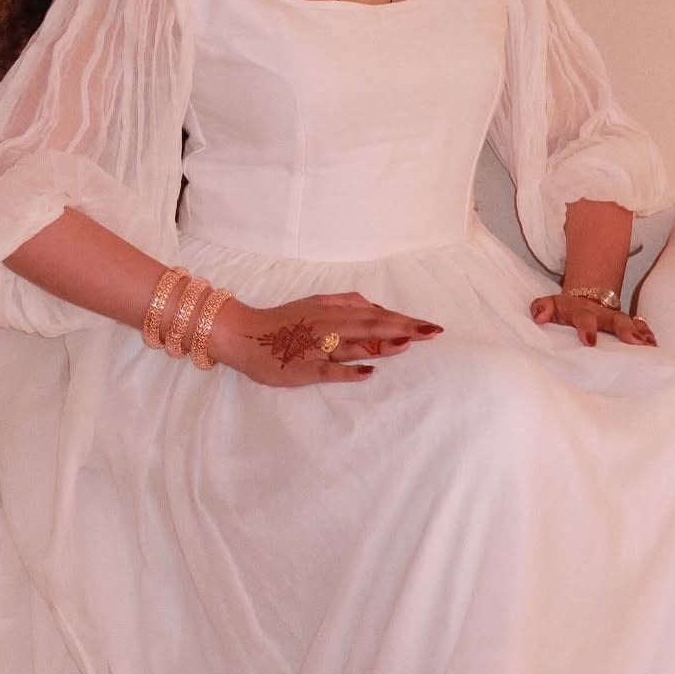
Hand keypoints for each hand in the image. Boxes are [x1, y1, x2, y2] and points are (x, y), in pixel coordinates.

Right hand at [208, 292, 442, 386]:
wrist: (242, 334)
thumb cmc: (281, 322)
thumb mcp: (315, 302)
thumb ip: (344, 302)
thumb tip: (374, 306)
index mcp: (332, 311)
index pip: (375, 315)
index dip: (403, 319)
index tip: (430, 325)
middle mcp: (327, 326)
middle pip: (371, 327)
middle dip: (403, 329)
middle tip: (432, 333)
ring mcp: (316, 347)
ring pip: (352, 344)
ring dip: (380, 345)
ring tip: (407, 345)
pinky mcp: (303, 367)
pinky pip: (328, 369)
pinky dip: (348, 370)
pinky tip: (368, 372)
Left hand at [529, 293, 656, 347]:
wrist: (582, 300)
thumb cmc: (564, 310)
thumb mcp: (549, 305)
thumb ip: (542, 308)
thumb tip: (539, 316)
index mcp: (581, 311)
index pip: (584, 318)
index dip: (587, 329)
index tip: (590, 342)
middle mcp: (602, 314)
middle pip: (616, 320)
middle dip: (625, 330)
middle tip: (634, 342)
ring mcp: (615, 319)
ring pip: (631, 324)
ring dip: (641, 334)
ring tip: (650, 346)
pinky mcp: (626, 325)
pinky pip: (640, 328)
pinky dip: (648, 335)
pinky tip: (654, 347)